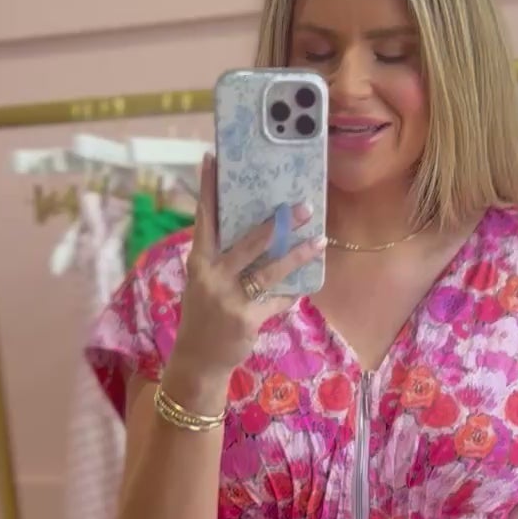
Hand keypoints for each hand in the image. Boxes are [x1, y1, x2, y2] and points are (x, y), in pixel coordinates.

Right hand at [169, 154, 321, 390]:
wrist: (198, 359)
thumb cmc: (204, 315)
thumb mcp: (203, 283)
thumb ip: (221, 259)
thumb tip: (256, 231)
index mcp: (199, 262)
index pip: (204, 219)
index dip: (208, 189)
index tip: (212, 158)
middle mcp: (212, 276)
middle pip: (248, 242)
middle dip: (277, 223)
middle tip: (302, 205)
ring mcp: (229, 298)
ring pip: (270, 270)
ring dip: (297, 254)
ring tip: (319, 240)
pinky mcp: (246, 319)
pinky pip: (276, 300)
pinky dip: (290, 294)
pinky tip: (303, 287)